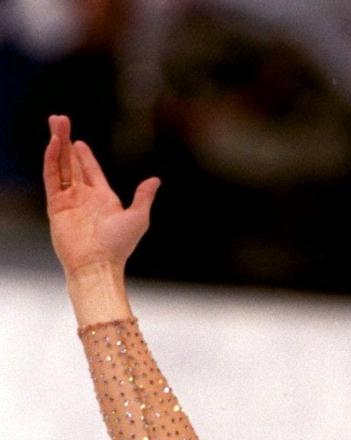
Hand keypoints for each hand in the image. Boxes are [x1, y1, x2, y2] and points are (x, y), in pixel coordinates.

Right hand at [44, 114, 160, 274]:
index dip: (85, 157)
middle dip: (67, 142)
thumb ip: (143, 197)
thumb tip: (155, 180)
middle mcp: (85, 198)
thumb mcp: (138, 218)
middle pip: (73, 164)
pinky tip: (54, 143)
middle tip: (60, 120)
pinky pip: (52, 177)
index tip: (78, 142)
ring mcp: (69, 201)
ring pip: (61, 166)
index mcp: (104, 200)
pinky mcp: (56, 205)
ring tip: (55, 123)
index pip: (91, 172)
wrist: (98, 264)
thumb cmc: (120, 246)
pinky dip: (52, 159)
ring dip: (58, 144)